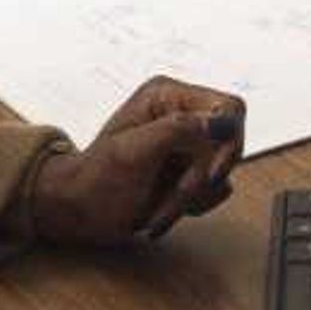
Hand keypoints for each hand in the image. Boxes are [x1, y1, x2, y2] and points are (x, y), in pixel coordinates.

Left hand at [27, 80, 245, 246]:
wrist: (81, 212)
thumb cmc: (97, 179)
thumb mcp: (134, 150)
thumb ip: (178, 129)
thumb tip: (220, 122)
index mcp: (167, 97)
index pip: (227, 108)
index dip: (229, 139)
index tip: (212, 171)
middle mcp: (182, 116)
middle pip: (228, 145)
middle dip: (199, 178)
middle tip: (172, 195)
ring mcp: (187, 146)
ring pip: (221, 173)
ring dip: (190, 198)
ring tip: (156, 207)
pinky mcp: (190, 171)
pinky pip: (214, 191)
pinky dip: (190, 206)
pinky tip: (162, 210)